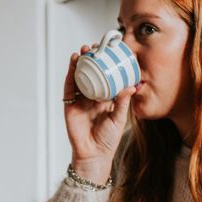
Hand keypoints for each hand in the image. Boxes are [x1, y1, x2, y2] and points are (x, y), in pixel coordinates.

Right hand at [63, 42, 137, 182]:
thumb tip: (131, 86)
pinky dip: (71, 74)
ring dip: (80, 63)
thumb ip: (123, 102)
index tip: (110, 51)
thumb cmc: (108, 139)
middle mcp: (92, 96)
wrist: (93, 154)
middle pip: (91, 73)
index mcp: (106, 98)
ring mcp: (80, 99)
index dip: (106, 64)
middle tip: (95, 46)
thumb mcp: (119, 118)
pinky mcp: (70, 104)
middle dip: (92, 59)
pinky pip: (69, 86)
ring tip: (84, 51)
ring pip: (79, 76)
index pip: (106, 76)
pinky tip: (74, 63)